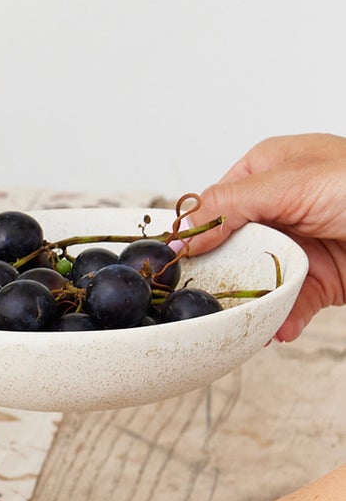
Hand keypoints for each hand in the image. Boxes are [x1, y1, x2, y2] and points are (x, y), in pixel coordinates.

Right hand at [188, 133, 345, 341]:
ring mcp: (299, 245)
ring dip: (250, 306)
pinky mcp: (318, 279)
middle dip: (223, 278)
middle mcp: (280, 208)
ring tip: (244, 323)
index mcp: (268, 171)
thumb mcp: (291, 182)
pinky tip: (278, 330)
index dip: (198, 235)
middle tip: (210, 300)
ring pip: (256, 281)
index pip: (215, 205)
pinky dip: (281, 320)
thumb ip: (231, 205)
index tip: (182, 263)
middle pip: (231, 249)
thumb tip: (183, 232)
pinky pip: (287, 304)